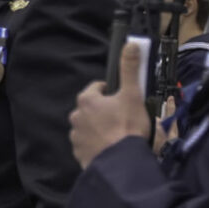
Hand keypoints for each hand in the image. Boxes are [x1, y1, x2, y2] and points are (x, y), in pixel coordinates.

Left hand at [69, 41, 151, 169]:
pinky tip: (110, 148)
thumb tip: (131, 44)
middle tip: (123, 118)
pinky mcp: (79, 154)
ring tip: (118, 135)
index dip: (111, 91)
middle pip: (92, 108)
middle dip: (105, 111)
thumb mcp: (132, 94)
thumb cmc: (127, 127)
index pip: (97, 88)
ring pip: (89, 127)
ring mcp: (76, 137)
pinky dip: (97, 145)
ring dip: (100, 128)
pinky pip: (88, 145)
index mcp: (87, 100)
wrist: (121, 163)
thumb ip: (130, 69)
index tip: (122, 98)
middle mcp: (76, 116)